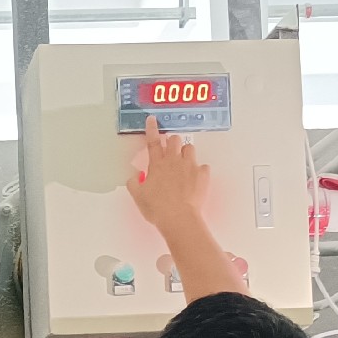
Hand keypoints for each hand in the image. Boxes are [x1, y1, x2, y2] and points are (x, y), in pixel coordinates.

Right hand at [126, 118, 209, 234]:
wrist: (178, 218)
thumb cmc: (158, 208)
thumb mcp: (138, 196)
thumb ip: (134, 183)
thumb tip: (134, 178)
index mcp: (157, 164)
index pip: (153, 141)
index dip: (152, 129)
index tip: (152, 120)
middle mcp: (174, 161)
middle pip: (175, 139)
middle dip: (172, 141)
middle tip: (171, 151)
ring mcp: (189, 166)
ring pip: (190, 148)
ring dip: (186, 152)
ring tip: (183, 164)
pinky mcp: (202, 175)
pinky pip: (203, 166)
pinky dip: (199, 171)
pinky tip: (196, 179)